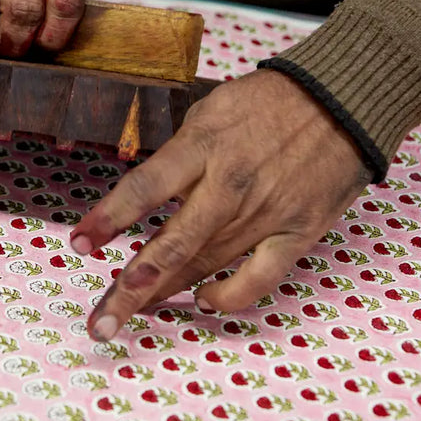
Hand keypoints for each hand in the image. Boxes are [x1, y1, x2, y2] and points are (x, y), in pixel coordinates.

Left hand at [69, 69, 371, 340]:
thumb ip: (180, 152)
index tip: (80, 243)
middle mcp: (230, 184)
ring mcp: (266, 212)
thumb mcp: (211, 109)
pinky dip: (230, 297)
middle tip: (100, 321)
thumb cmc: (268, 101)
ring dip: (166, 293)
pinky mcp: (298, 231)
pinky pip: (260, 277)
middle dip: (131, 288)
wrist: (341, 99)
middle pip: (171, 244)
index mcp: (203, 146)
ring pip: (207, 265)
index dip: (109, 218)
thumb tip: (154, 192)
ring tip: (132, 314)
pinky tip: (203, 302)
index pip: (144, 188)